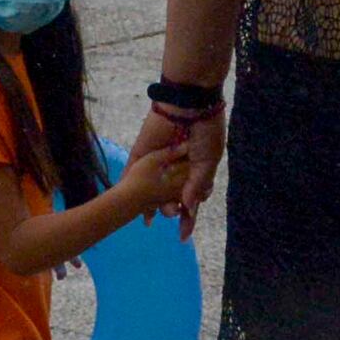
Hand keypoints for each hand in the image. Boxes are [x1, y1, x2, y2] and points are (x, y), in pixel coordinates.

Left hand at [133, 98, 221, 223]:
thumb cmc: (206, 131)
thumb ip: (198, 185)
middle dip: (171, 210)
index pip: (190, 200)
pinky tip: (131, 205)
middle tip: (174, 213)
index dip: (188, 219)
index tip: (184, 236)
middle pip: (170, 199)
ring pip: (153, 191)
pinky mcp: (142, 153)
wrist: (190, 103)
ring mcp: (157, 162)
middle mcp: (175, 169)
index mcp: (194, 171)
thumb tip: (189, 208)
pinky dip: (130, 188)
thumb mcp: (209, 160)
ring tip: (159, 213)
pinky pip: (133, 172)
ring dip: (154, 206)